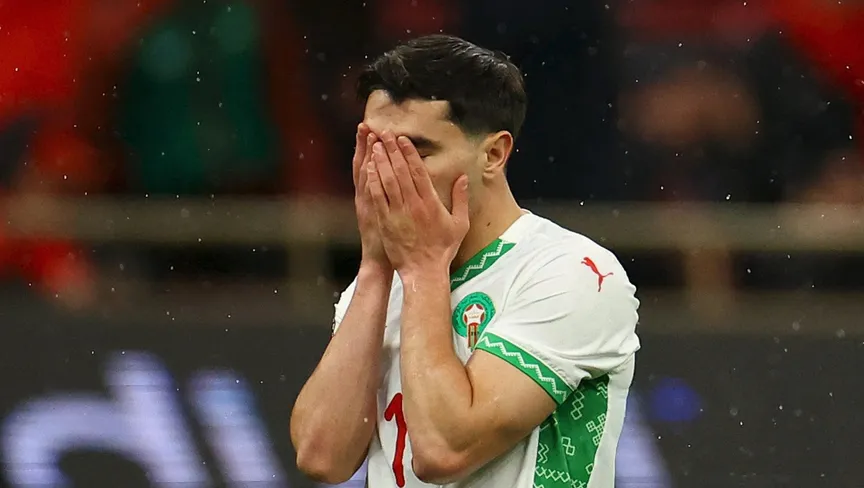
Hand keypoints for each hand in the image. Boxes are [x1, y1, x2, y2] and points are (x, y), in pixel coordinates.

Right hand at [353, 124, 391, 270]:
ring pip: (366, 175)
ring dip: (366, 155)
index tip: (372, 128)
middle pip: (367, 164)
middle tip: (367, 124)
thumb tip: (401, 180)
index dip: (371, 147)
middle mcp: (368, 196)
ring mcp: (370, 204)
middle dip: (367, 144)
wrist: (381, 261)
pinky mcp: (373, 214)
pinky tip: (369, 164)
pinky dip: (368, 179)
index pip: (373, 165)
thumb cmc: (390, 240)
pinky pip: (370, 194)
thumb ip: (393, 196)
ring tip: (368, 135)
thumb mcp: (388, 215)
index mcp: (374, 195)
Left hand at [366, 132, 468, 276]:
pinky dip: (373, 181)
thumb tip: (462, 178)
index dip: (409, 154)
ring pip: (387, 181)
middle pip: (400, 172)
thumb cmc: (442, 249)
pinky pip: (378, 197)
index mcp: (431, 203)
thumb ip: (460, 199)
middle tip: (385, 133)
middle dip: (392, 151)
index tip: (403, 139)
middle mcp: (413, 205)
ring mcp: (397, 213)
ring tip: (376, 145)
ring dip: (381, 161)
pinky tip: (369, 168)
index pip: (418, 172)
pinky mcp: (386, 222)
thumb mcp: (459, 224)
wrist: (423, 271)